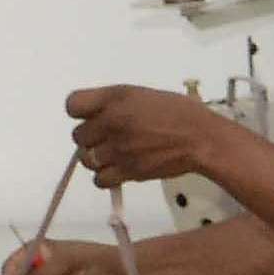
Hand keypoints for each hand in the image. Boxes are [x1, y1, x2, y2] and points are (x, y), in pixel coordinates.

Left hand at [61, 84, 252, 190]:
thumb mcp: (142, 94)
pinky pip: (100, 180)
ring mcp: (118, 149)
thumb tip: (94, 116)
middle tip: (110, 138)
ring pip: (87, 160)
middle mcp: (112, 122)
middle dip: (91, 138)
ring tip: (114, 156)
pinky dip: (105, 177)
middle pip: (78, 136)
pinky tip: (117, 170)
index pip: (72, 105)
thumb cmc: (178, 112)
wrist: (201, 139)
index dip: (81, 112)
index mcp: (115, 98)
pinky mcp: (128, 171)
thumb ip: (114, 102)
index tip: (93, 117)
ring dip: (96, 159)